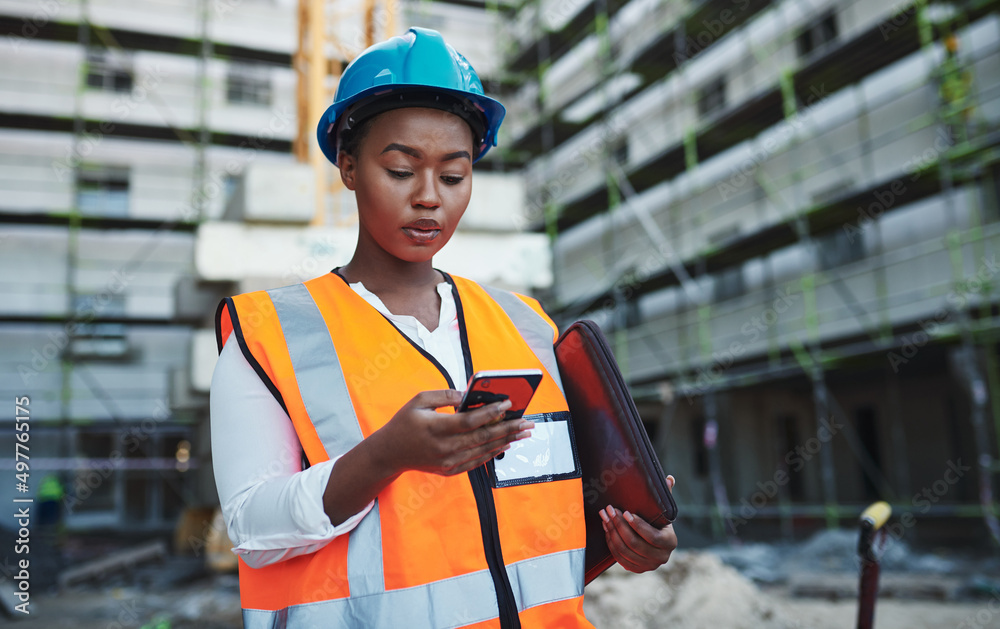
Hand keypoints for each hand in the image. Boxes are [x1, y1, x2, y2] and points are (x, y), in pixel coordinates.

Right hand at [373, 390, 533, 476]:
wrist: (390, 453)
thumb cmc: (404, 423)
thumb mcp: (418, 401)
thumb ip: (443, 396)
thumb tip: (466, 396)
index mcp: (436, 428)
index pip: (470, 421)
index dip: (491, 413)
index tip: (507, 404)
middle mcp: (444, 447)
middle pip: (483, 438)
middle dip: (508, 429)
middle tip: (527, 423)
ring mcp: (448, 461)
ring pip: (483, 451)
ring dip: (505, 441)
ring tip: (523, 433)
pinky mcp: (449, 470)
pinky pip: (476, 462)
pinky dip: (492, 453)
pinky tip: (504, 444)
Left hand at [599, 475, 677, 572]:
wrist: (655, 543)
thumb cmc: (659, 522)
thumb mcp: (664, 509)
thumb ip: (666, 494)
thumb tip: (669, 478)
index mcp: (670, 542)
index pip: (652, 536)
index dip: (637, 525)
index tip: (625, 512)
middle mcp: (661, 557)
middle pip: (635, 544)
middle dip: (619, 526)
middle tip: (609, 510)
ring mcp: (648, 566)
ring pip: (625, 551)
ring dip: (612, 533)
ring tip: (605, 517)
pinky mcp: (636, 569)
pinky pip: (619, 557)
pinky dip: (611, 542)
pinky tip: (606, 529)